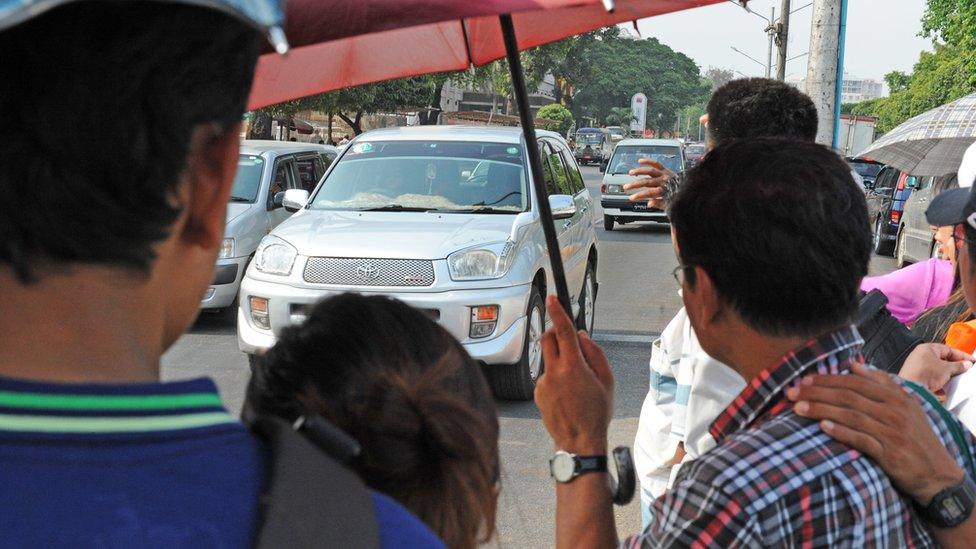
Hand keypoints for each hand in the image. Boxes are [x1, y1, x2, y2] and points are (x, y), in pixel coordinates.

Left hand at [535, 295, 613, 454]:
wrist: (579, 442)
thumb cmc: (597, 412)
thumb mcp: (607, 381)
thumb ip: (595, 353)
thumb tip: (581, 336)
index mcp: (573, 367)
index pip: (562, 331)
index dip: (558, 312)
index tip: (553, 298)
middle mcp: (554, 372)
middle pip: (548, 338)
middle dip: (556, 333)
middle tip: (569, 341)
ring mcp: (542, 383)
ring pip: (547, 358)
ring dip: (558, 359)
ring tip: (575, 383)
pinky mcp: (537, 392)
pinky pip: (545, 375)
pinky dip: (554, 377)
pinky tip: (566, 395)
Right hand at [621, 158, 673, 208]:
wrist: (689, 190)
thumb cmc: (678, 198)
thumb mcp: (669, 205)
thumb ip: (659, 204)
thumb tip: (649, 203)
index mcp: (665, 190)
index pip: (649, 193)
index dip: (639, 195)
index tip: (632, 197)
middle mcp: (664, 180)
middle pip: (647, 181)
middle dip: (635, 184)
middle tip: (626, 187)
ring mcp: (665, 174)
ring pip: (650, 171)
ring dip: (639, 171)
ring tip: (630, 172)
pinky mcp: (665, 170)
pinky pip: (656, 163)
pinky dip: (648, 161)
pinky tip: (640, 161)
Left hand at [786, 362, 964, 504]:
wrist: (937, 474)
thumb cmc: (915, 436)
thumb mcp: (906, 405)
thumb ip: (881, 383)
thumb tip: (853, 365)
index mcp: (896, 397)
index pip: (856, 383)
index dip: (828, 380)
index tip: (804, 380)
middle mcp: (894, 412)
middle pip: (849, 397)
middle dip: (817, 393)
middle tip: (792, 393)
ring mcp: (892, 433)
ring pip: (851, 416)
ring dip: (822, 410)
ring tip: (798, 408)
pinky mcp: (890, 454)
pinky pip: (861, 440)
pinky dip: (841, 432)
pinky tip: (823, 427)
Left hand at [900, 343, 972, 394]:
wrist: (911, 389)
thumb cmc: (927, 374)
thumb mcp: (947, 369)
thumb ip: (958, 366)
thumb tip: (967, 364)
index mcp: (927, 349)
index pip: (948, 349)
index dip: (961, 355)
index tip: (972, 361)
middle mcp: (920, 356)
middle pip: (942, 360)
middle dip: (954, 367)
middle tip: (966, 371)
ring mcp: (917, 367)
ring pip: (937, 371)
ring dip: (947, 376)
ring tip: (957, 381)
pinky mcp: (916, 379)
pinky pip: (930, 380)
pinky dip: (938, 384)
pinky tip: (945, 390)